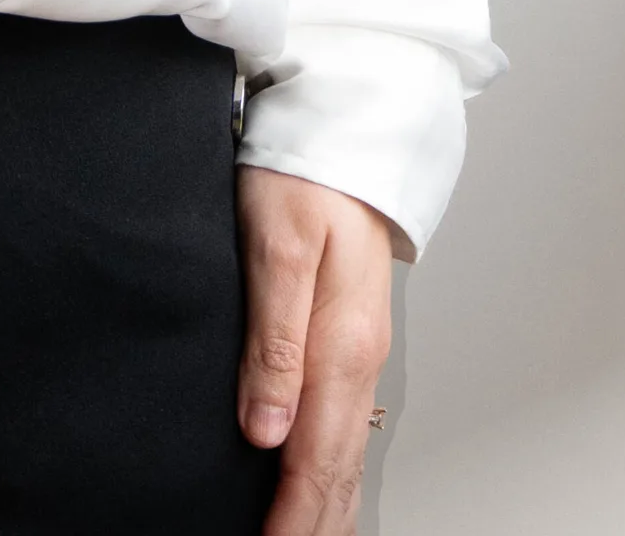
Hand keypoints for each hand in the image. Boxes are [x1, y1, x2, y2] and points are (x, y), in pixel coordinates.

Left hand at [236, 168, 393, 534]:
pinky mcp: (349, 338)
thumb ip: (273, 341)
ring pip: (347, 457)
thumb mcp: (277, 247)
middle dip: (311, 526)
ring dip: (325, 510)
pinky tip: (322, 491)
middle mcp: (359, 360)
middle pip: (338, 472)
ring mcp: (359, 352)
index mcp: (342, 347)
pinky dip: (334, 474)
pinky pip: (347, 427)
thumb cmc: (303, 174)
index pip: (315, 459)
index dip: (290, 518)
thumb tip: (265, 431)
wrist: (343, 128)